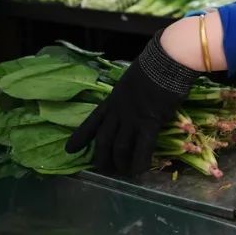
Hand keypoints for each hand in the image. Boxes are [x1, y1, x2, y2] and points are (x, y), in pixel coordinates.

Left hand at [66, 33, 197, 174]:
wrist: (165, 61)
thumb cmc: (153, 66)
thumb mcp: (131, 80)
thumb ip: (128, 94)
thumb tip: (133, 101)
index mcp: (112, 99)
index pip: (92, 121)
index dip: (80, 137)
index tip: (70, 149)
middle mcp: (118, 111)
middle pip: (103, 139)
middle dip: (101, 157)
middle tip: (103, 169)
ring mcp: (132, 117)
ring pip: (119, 147)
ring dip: (120, 163)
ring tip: (123, 172)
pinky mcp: (150, 122)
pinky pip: (142, 147)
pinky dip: (139, 161)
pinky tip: (139, 171)